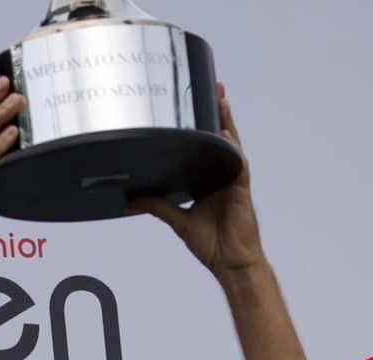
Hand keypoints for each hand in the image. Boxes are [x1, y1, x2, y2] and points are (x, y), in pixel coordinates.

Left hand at [133, 88, 264, 277]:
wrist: (230, 263)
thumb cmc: (212, 244)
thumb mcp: (177, 220)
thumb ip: (157, 205)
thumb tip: (131, 199)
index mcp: (208, 179)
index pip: (205, 144)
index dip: (201, 124)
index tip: (192, 101)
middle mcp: (221, 174)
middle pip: (220, 136)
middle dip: (216, 111)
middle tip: (210, 84)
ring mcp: (232, 180)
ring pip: (230, 144)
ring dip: (226, 121)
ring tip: (219, 98)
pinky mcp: (240, 189)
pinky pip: (237, 164)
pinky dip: (232, 149)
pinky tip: (225, 134)